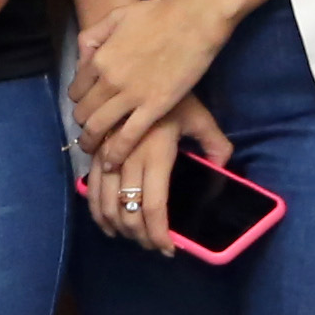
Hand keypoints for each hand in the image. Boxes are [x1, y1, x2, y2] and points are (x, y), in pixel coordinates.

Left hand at [67, 0, 235, 171]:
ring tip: (92, 150)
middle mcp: (109, 80)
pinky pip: (127, 136)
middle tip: (88, 130)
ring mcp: (131, 95)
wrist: (194, 20)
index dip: (79, 100)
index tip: (85, 106)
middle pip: (84, 111)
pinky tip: (110, 161)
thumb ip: (95, 34)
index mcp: (99, 58)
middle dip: (83, 123)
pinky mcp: (154, 108)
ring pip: (99, 127)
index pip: (76, 89)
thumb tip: (84, 53)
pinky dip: (115, 152)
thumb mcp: (117, 16)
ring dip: (91, 141)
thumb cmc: (159, 14)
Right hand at [83, 95, 236, 258]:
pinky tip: (106, 221)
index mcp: (155, 154)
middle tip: (152, 246)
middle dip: (139, 236)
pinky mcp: (95, 149)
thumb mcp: (199, 116)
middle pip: (127, 210)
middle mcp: (128, 158)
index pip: (153, 205)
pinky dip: (96, 208)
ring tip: (131, 237)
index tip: (167, 249)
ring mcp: (108, 154)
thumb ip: (214, 144)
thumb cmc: (172, 91)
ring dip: (117, 227)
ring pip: (105, 203)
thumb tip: (223, 167)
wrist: (136, 64)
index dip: (158, 233)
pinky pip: (90, 186)